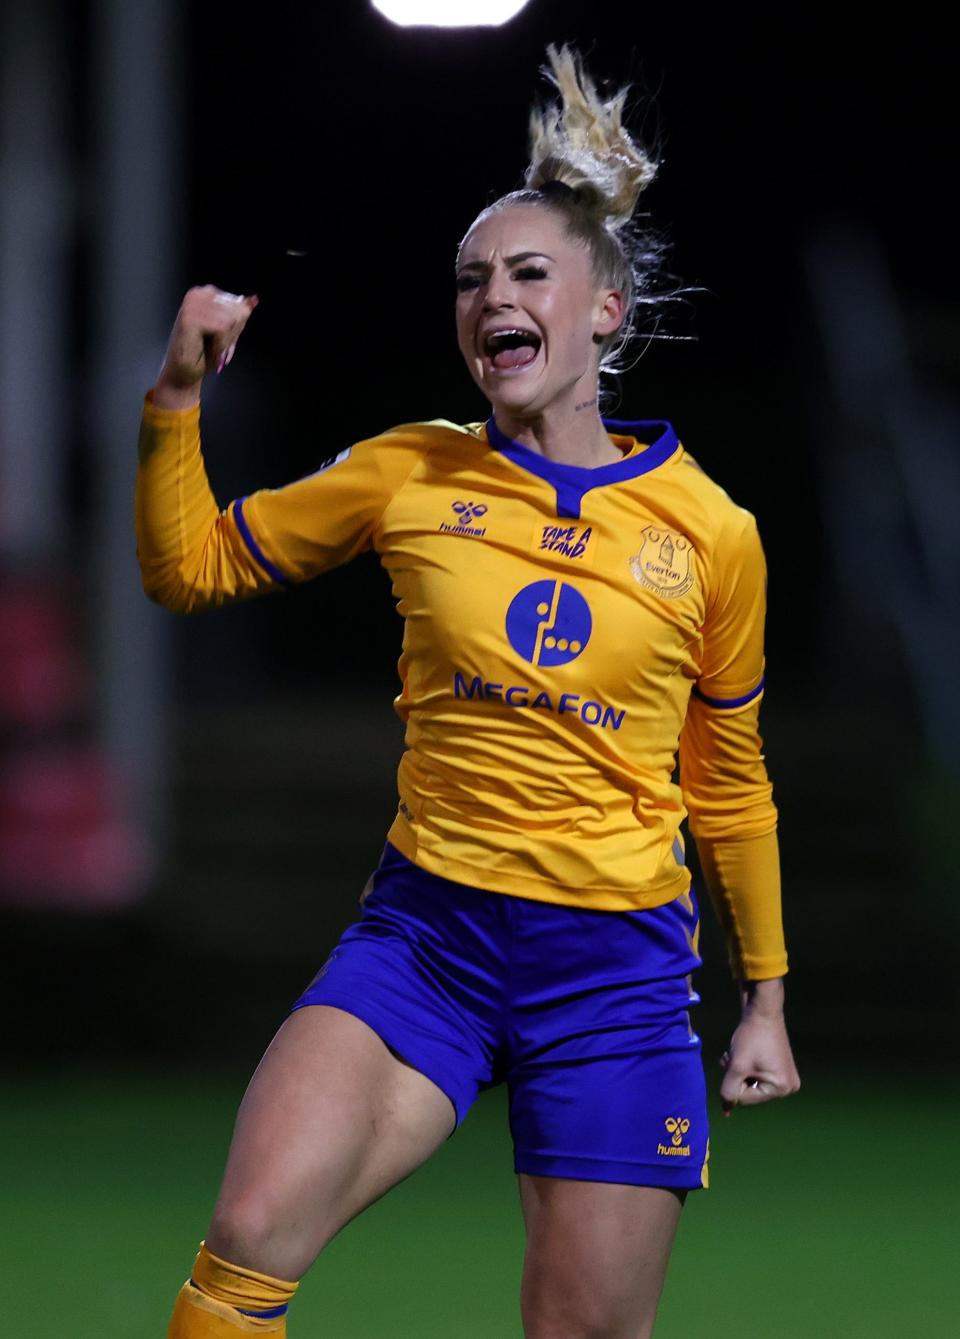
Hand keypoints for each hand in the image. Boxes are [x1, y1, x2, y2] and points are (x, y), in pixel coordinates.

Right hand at [154, 285, 258, 408]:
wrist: (185, 373)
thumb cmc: (204, 353)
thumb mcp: (228, 330)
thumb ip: (240, 314)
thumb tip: (254, 300)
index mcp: (206, 293)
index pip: (239, 305)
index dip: (236, 326)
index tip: (221, 337)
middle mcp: (198, 294)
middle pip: (236, 311)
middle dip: (231, 333)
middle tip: (215, 343)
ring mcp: (192, 304)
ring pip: (231, 319)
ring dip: (225, 340)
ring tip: (210, 345)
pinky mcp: (190, 317)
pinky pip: (222, 328)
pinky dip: (220, 344)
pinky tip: (207, 348)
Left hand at [719, 978, 799, 1115]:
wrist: (762, 1011)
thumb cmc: (751, 1038)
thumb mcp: (736, 1066)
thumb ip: (728, 1090)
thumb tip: (726, 1110)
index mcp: (781, 1089)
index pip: (745, 1099)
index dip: (732, 1083)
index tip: (733, 1063)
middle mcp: (788, 1087)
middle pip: (749, 1093)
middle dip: (735, 1078)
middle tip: (731, 1058)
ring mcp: (786, 1077)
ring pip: (750, 1084)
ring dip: (738, 1072)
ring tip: (734, 1055)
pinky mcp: (780, 1068)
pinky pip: (757, 1077)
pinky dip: (745, 1068)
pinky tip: (741, 1054)